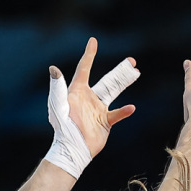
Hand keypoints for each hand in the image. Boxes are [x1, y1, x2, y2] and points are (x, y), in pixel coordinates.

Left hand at [55, 37, 136, 158]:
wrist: (72, 150)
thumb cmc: (62, 128)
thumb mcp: (58, 106)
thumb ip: (58, 87)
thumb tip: (54, 68)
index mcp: (77, 92)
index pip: (84, 69)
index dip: (89, 55)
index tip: (93, 41)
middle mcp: (89, 98)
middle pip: (107, 80)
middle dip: (120, 70)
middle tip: (132, 60)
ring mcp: (98, 109)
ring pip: (115, 92)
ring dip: (125, 82)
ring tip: (137, 72)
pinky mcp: (105, 122)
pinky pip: (117, 113)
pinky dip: (125, 111)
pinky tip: (131, 107)